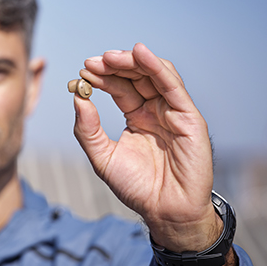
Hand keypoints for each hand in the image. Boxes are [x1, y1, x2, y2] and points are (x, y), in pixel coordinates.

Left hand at [73, 43, 219, 252]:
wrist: (164, 211)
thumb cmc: (136, 187)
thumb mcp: (103, 157)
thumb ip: (87, 130)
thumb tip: (76, 97)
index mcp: (137, 116)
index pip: (119, 87)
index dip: (102, 77)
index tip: (82, 70)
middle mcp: (156, 109)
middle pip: (136, 76)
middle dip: (114, 65)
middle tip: (92, 62)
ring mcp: (173, 111)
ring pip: (155, 74)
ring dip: (132, 62)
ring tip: (109, 57)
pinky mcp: (189, 117)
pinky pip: (173, 86)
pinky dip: (157, 67)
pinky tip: (140, 54)